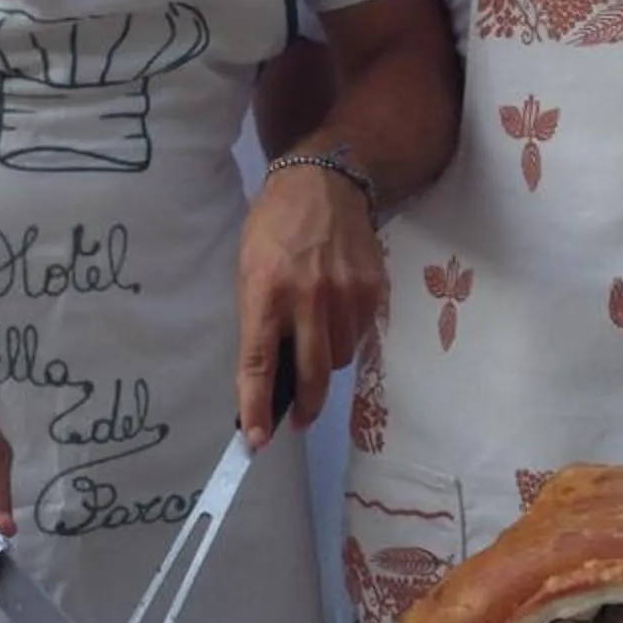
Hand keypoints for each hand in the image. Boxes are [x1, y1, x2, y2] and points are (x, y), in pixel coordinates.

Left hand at [235, 163, 384, 443]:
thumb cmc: (274, 227)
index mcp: (266, 293)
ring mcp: (346, 295)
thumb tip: (266, 374)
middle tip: (298, 420)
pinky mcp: (373, 291)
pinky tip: (336, 314)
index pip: (258, 363)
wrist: (323, 181)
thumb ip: (258, 319)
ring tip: (315, 339)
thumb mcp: (249, 268)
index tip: (255, 440)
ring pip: (339, 360)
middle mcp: (308, 298)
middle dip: (304, 407)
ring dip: (325, 364)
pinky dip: (346, 337)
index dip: (256, 408)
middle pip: (311, 375)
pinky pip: (360, 336)